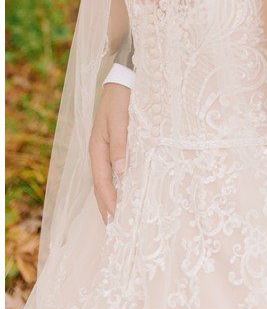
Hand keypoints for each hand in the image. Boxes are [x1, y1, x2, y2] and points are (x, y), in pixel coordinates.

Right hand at [89, 83, 130, 220]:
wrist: (122, 82)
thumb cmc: (120, 99)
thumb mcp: (119, 120)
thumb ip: (120, 144)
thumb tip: (121, 171)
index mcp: (98, 149)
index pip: (102, 181)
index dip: (109, 200)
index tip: (116, 217)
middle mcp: (100, 152)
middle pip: (102, 185)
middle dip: (107, 206)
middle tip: (115, 227)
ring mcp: (106, 150)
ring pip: (107, 179)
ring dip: (111, 198)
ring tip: (118, 216)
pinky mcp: (116, 146)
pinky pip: (114, 170)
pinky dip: (118, 184)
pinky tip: (125, 191)